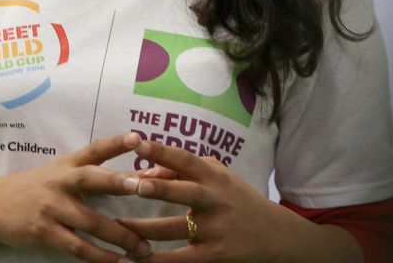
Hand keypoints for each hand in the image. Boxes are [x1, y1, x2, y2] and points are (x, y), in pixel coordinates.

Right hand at [0, 131, 152, 261]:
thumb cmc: (37, 188)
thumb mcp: (62, 173)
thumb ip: (97, 173)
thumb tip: (143, 175)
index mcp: (68, 164)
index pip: (95, 149)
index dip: (117, 142)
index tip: (139, 137)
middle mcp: (61, 182)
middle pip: (92, 179)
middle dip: (118, 182)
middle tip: (143, 186)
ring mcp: (52, 207)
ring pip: (91, 222)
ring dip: (120, 236)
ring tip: (143, 248)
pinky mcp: (44, 232)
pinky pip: (78, 247)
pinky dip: (100, 256)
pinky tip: (118, 262)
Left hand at [115, 139, 305, 262]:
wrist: (275, 235)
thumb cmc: (236, 200)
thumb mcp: (217, 177)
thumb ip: (183, 171)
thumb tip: (144, 173)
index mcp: (214, 176)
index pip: (185, 159)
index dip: (162, 150)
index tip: (137, 142)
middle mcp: (215, 200)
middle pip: (185, 192)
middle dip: (159, 188)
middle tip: (131, 185)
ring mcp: (215, 229)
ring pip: (175, 229)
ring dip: (144, 229)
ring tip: (117, 226)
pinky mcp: (214, 255)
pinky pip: (180, 259)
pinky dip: (157, 261)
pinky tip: (135, 257)